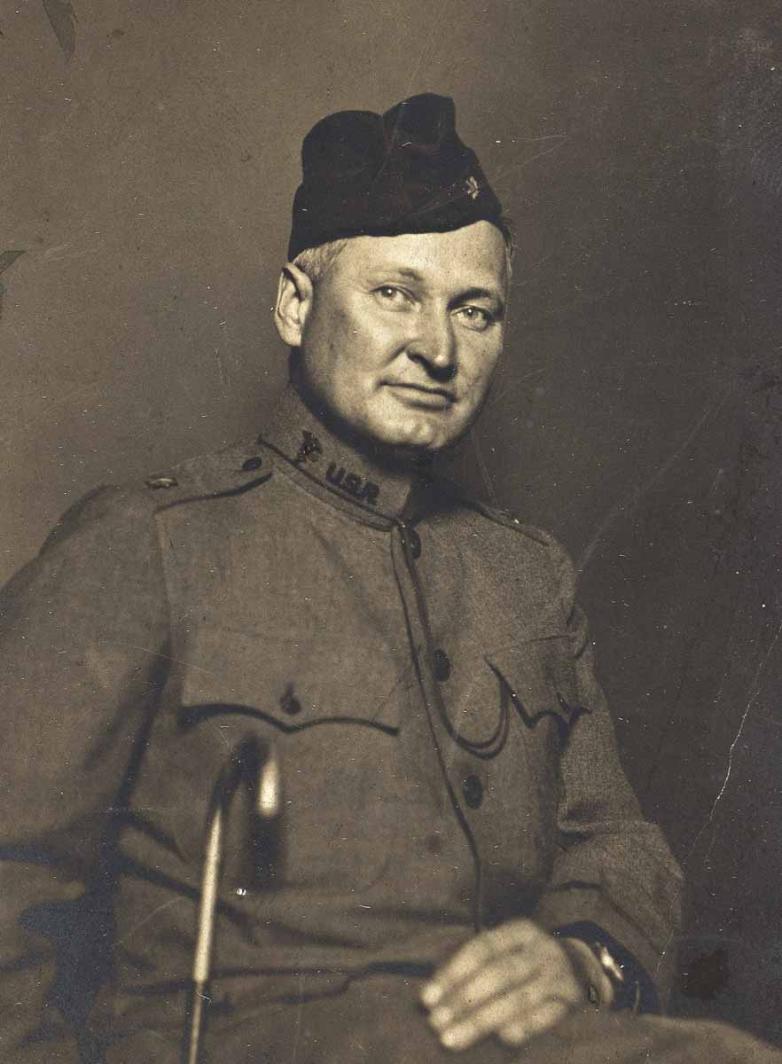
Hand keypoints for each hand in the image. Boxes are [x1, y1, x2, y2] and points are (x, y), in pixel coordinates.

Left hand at [420, 919, 589, 1051]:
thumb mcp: (509, 947)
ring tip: (451, 1038)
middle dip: (463, 1000)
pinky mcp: (570, 1001)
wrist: (584, 964)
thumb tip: (435, 991)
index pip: (482, 948)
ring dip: (481, 1021)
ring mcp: (558, 976)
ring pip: (516, 999)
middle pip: (498, 975)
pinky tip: (498, 1039)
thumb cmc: (529, 958)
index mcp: (520, 931)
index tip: (428, 997)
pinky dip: (520, 1028)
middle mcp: (540, 950)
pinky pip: (542, 1018)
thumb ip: (476, 964)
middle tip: (435, 1022)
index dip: (453, 972)